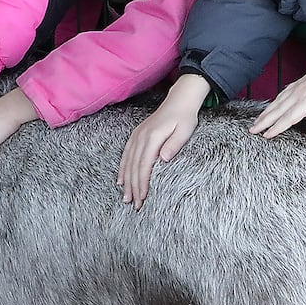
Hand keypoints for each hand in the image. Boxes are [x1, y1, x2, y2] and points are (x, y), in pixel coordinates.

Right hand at [117, 75, 208, 208]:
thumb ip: (174, 144)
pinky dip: (122, 169)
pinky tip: (120, 181)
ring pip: (128, 162)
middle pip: (134, 166)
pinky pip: (126, 154)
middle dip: (133, 187)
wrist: (179, 100)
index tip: (143, 197)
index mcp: (153, 137)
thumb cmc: (185, 117)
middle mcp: (141, 137)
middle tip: (134, 204)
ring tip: (126, 198)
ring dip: (126, 181)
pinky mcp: (136, 136)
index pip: (145, 165)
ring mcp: (137, 136)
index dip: (142, 183)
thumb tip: (163, 159)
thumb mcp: (185, 130)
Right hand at [250, 64, 305, 140]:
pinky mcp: (299, 83)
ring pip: (277, 101)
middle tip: (252, 129)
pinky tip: (271, 105)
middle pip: (277, 110)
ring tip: (257, 120)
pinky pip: (282, 93)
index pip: (288, 118)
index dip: (276, 127)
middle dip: (264, 121)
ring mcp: (297, 88)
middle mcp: (299, 94)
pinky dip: (274, 100)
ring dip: (266, 112)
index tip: (266, 135)